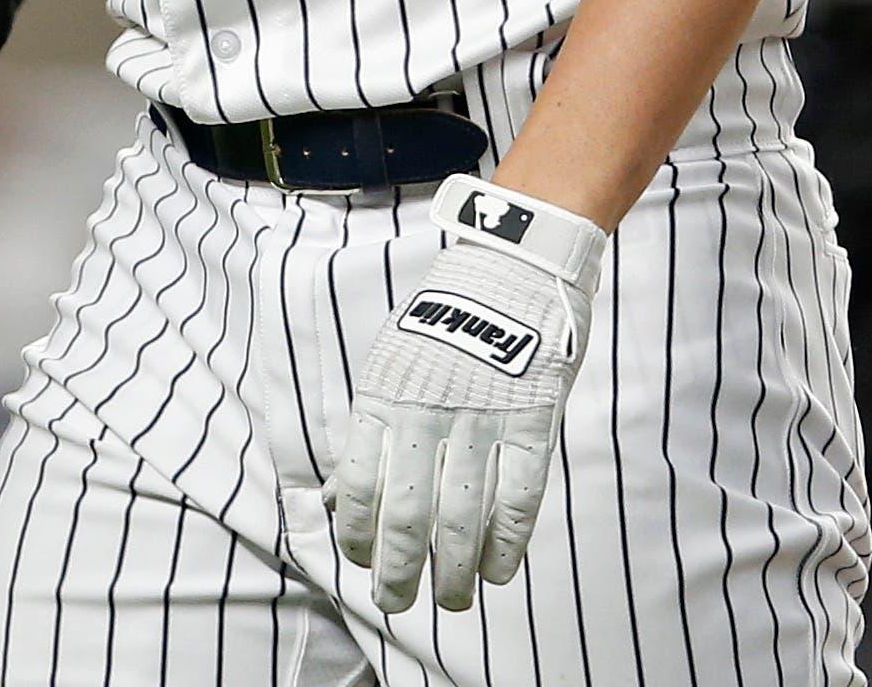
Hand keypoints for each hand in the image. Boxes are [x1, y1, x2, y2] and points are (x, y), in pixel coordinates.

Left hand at [332, 174, 604, 613]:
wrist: (510, 268)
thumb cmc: (443, 320)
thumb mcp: (389, 361)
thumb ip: (371, 426)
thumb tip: (340, 492)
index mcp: (384, 397)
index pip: (357, 484)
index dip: (357, 533)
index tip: (362, 562)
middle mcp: (427, 414)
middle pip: (407, 514)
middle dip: (399, 569)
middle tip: (397, 601)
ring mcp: (482, 422)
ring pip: (461, 518)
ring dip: (452, 570)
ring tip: (449, 600)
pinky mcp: (531, 425)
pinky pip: (517, 500)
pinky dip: (505, 544)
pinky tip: (496, 571)